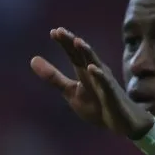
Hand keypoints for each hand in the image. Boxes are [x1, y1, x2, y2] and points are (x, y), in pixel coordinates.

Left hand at [31, 28, 154, 138]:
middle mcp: (95, 72)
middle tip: (60, 31)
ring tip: (77, 41)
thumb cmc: (96, 105)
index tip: (54, 32)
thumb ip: (53, 76)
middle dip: (72, 42)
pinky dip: (99, 76)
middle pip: (83, 55)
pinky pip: (106, 84)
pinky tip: (92, 68)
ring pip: (96, 65)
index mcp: (84, 71)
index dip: (65, 43)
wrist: (121, 124)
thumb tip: (32, 59)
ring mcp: (105, 82)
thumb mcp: (70, 91)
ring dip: (87, 53)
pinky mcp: (112, 95)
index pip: (73, 54)